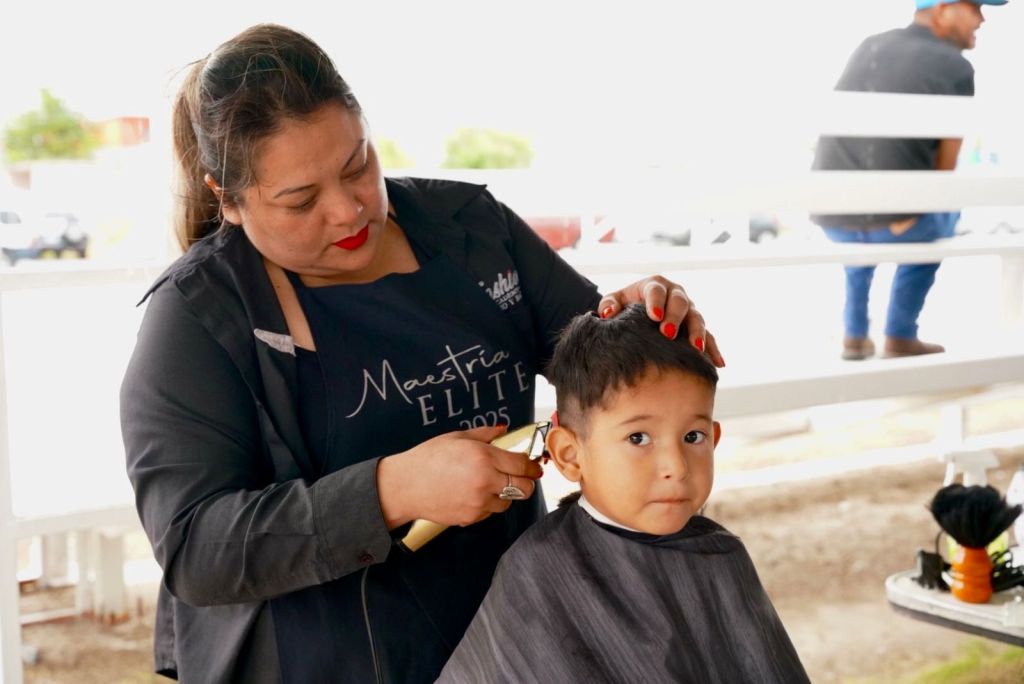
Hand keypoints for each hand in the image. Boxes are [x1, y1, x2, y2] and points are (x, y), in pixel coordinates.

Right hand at [377, 425, 543, 528]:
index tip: (533, 466)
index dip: (532, 466)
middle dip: (526, 483)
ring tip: (489, 485)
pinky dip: (487, 504)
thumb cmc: (427, 458)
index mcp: (484, 457)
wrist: (405, 486)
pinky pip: (490, 512)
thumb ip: (485, 434)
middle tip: (520, 477)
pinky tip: (472, 494)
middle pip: (524, 488)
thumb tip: (504, 429)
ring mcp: (479, 502)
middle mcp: (485, 480)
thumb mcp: (456, 437)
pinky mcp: (471, 518)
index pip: (522, 464)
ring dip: (505, 494)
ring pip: (508, 502)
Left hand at [597, 275, 723, 366]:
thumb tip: (607, 314)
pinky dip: (714, 350)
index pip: (657, 291)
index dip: (656, 302)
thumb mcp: (615, 301)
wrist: (637, 312)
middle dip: (676, 318)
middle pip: (680, 303)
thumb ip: (609, 304)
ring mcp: (689, 311)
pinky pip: (709, 337)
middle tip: (668, 333)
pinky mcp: (697, 327)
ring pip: (697, 319)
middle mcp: (676, 295)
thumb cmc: (625, 306)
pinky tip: (719, 364)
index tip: (654, 316)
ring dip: (698, 333)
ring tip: (695, 349)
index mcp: (656, 286)